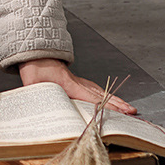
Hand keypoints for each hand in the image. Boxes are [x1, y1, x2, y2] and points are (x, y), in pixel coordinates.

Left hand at [19, 58, 136, 115]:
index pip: (91, 97)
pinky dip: (104, 94)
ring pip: (99, 91)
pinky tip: (108, 98)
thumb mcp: (31, 83)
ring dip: (114, 100)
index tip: (121, 112)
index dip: (107, 106)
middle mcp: (77, 82)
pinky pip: (93, 88)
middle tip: (133, 112)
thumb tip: (37, 108)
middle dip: (118, 104)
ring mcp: (77, 80)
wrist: (33, 52)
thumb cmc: (32, 68)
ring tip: (128, 107)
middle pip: (101, 95)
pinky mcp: (75, 79)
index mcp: (68, 85)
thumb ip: (36, 96)